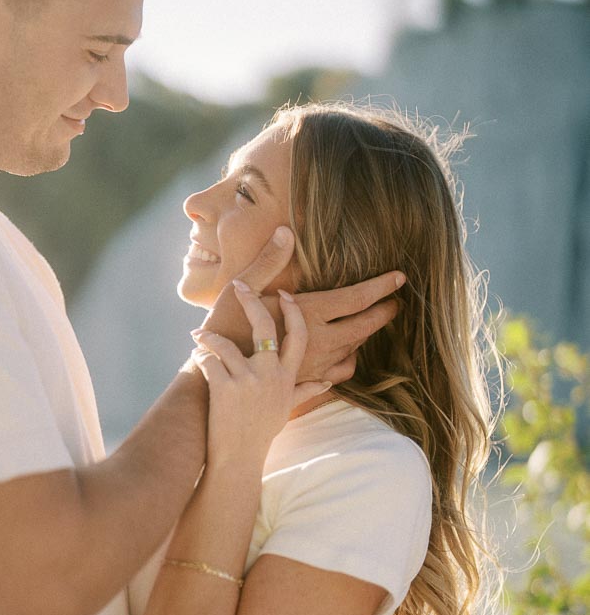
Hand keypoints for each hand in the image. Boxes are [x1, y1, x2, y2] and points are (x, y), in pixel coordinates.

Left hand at [191, 283, 330, 468]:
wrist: (239, 457)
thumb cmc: (261, 432)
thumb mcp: (287, 409)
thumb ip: (305, 391)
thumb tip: (327, 382)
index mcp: (286, 377)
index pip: (297, 336)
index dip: (292, 312)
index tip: (285, 295)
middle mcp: (270, 375)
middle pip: (264, 327)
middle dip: (251, 302)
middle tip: (239, 287)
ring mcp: (247, 381)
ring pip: (225, 344)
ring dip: (208, 337)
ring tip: (198, 336)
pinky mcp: (224, 388)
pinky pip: (209, 360)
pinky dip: (200, 358)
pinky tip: (196, 358)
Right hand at [201, 228, 404, 384]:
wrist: (214, 379)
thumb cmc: (223, 328)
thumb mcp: (242, 289)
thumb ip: (268, 261)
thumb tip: (285, 231)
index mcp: (307, 313)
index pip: (357, 298)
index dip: (382, 286)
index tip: (400, 277)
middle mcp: (319, 341)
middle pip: (365, 326)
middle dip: (384, 312)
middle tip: (395, 302)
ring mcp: (315, 366)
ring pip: (354, 349)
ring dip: (366, 335)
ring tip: (370, 324)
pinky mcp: (308, 383)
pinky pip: (341, 374)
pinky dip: (349, 361)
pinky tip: (345, 354)